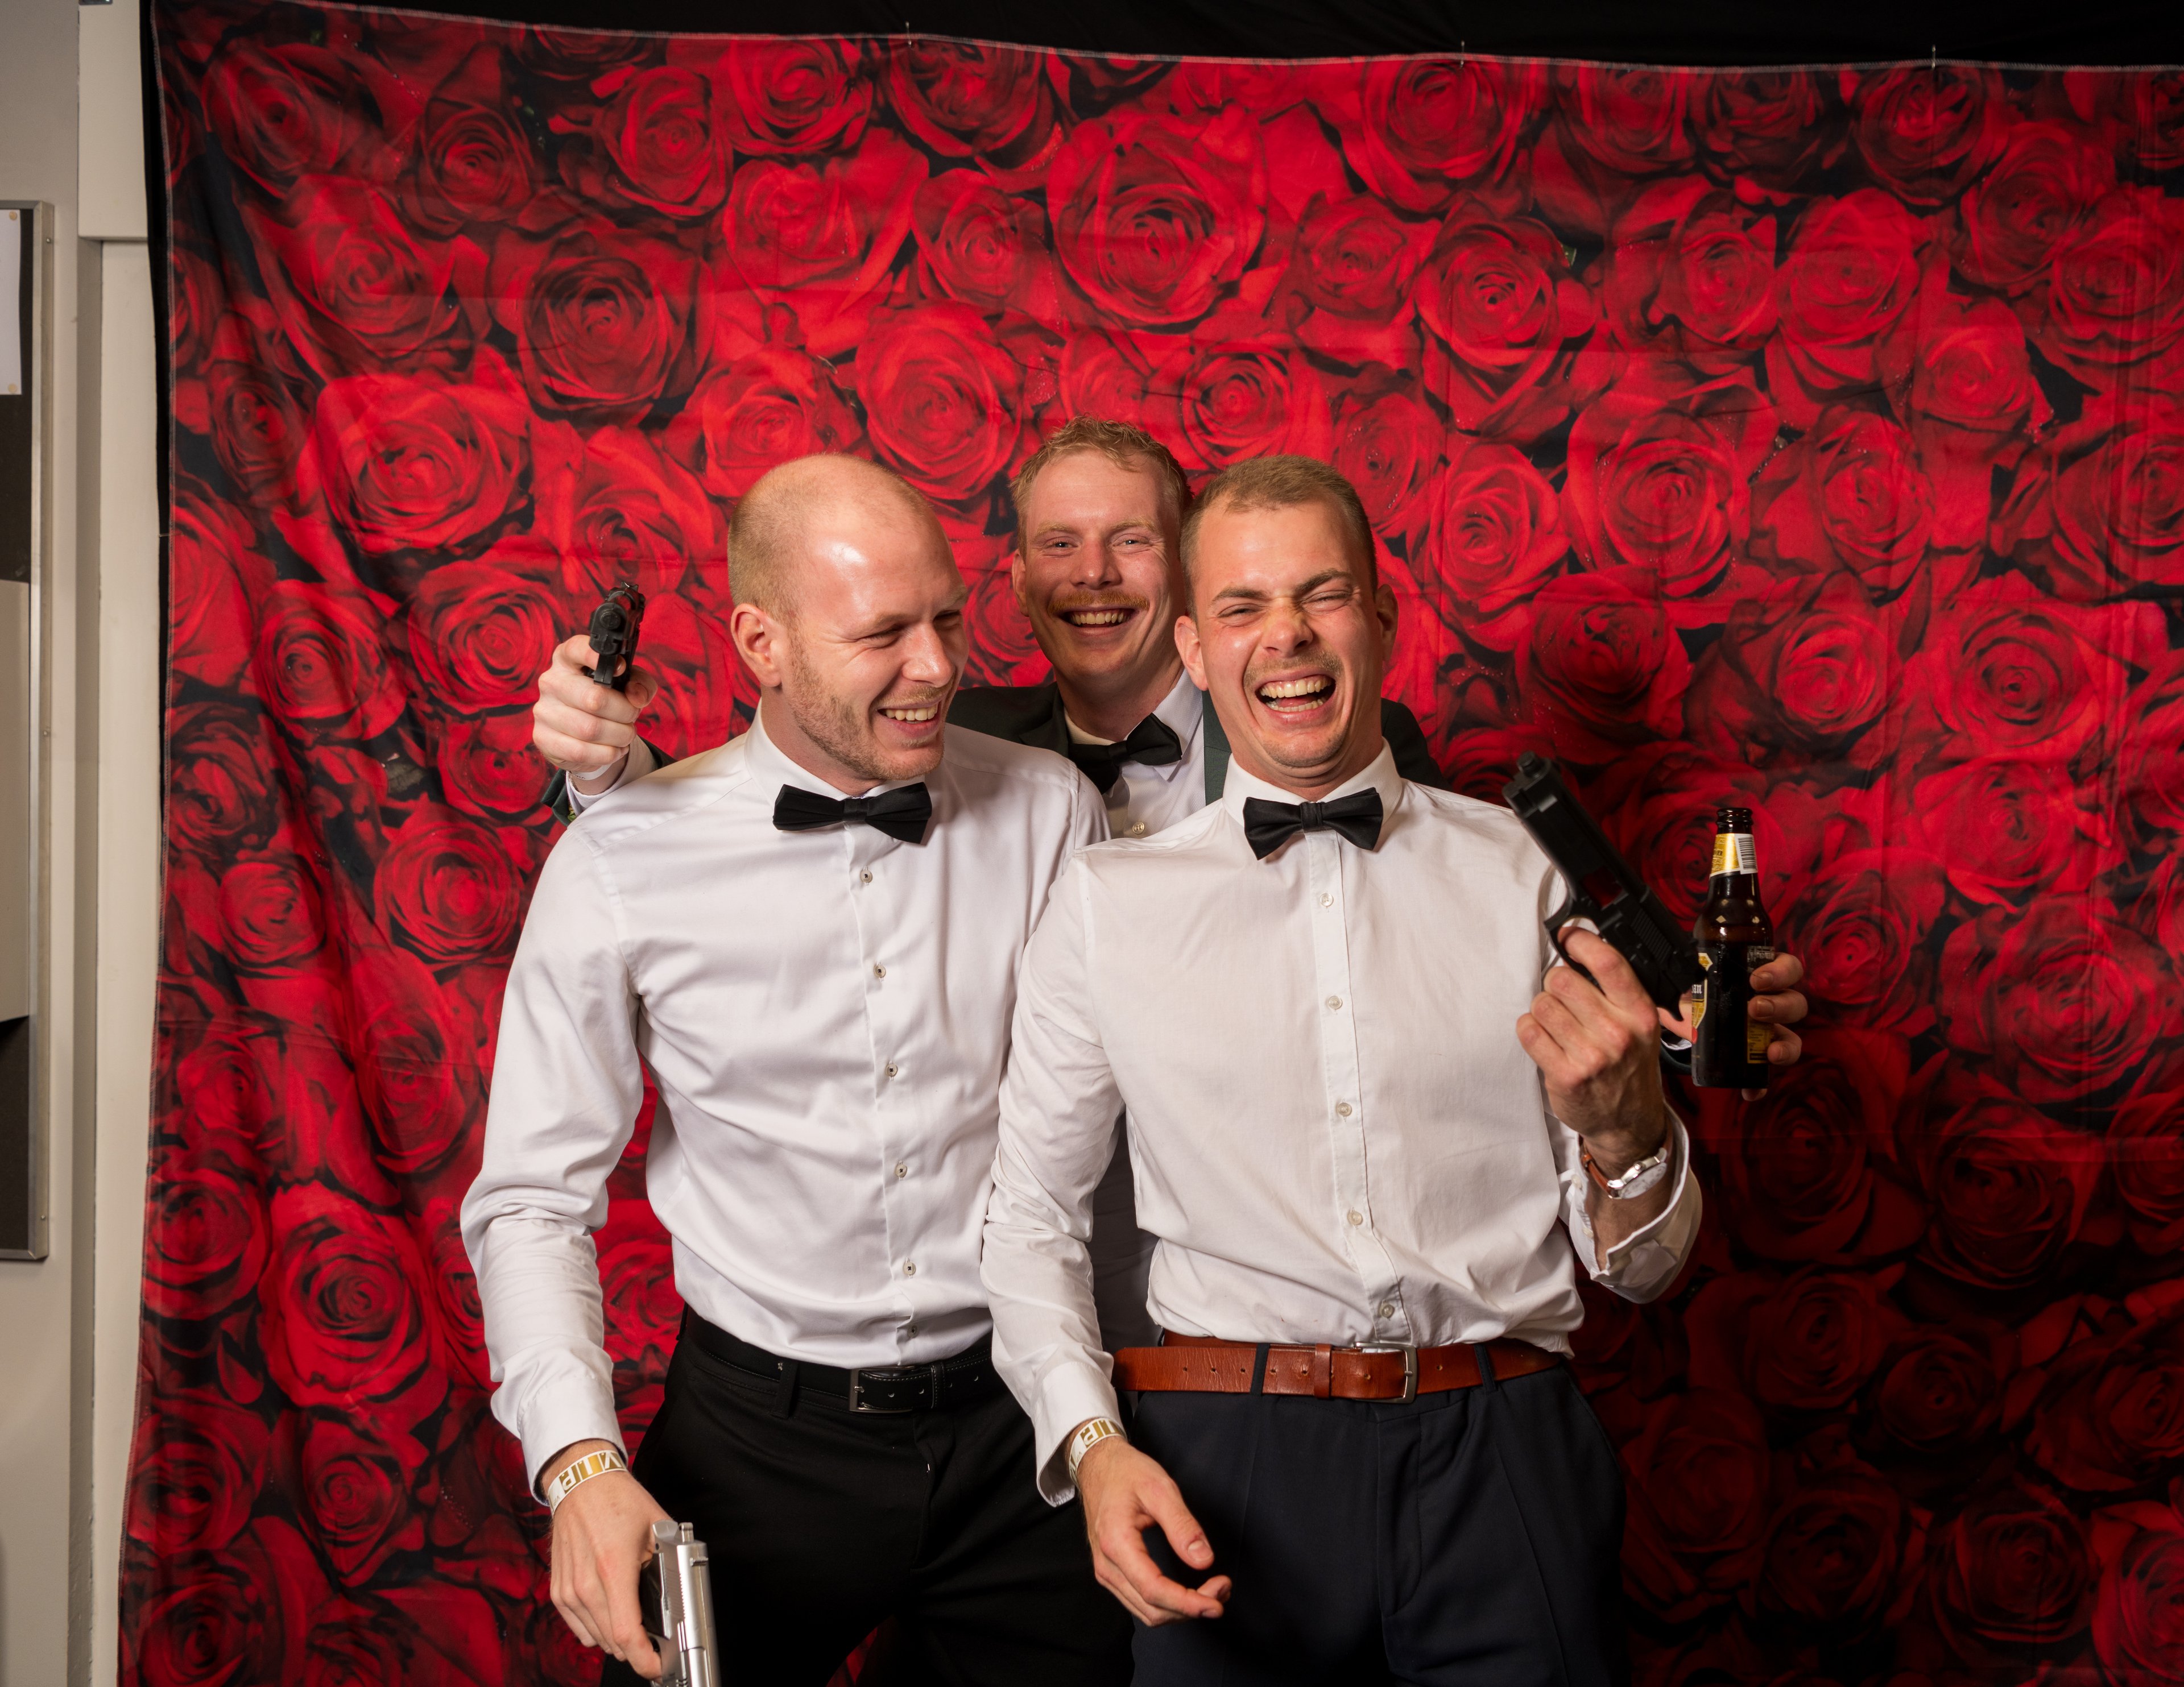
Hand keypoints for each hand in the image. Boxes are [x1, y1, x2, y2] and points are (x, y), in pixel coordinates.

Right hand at [534, 635, 658, 793]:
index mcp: (568, 659)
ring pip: (590, 729)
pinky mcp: (542, 738)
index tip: (620, 667)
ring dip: (619, 735)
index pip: (576, 649)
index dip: (596, 656)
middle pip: (594, 698)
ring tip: (625, 734)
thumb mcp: (628, 685)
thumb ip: (640, 684)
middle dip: (624, 712)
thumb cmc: (607, 701)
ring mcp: (543, 710)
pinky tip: (614, 749)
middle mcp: (551, 681)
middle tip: (631, 716)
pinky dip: (607, 754)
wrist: (583, 736)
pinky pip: (581, 751)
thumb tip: (636, 696)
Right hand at [545, 1439, 672, 1679]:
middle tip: (654, 1642)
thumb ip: (669, 1559)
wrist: (580, 1482)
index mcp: (613, 1568)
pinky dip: (596, 1629)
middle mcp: (586, 1584)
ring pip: (595, 1638)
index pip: (626, 1632)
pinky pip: (579, 1628)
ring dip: (616, 1639)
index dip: (645, 1658)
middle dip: (636, 1649)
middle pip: (612, 1642)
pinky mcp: (558, 1591)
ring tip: (633, 1623)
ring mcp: (569, 1590)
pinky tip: (610, 1613)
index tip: (656, 1666)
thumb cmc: (617, 1499)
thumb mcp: (657, 1525)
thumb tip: (680, 1588)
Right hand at [1075, 1434, 1231, 1625]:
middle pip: (1152, 1609)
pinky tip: (1190, 1593)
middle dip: (1191, 1608)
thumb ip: (1182, 1525)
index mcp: (1117, 1543)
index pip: (1154, 1590)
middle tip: (1222, 1590)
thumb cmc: (1126, 1472)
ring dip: (1182, 1610)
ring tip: (1213, 1592)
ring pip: (1146, 1612)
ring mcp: (1107, 1572)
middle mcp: (1107, 1565)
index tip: (1216, 1604)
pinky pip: (1140, 1602)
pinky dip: (1168, 1605)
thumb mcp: (1160, 1487)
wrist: (1098, 1465)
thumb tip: (1204, 1560)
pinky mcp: (1112, 1573)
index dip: (1188, 1604)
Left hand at [1518, 927, 1666, 1157]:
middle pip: (1561, 980)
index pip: (1608, 962)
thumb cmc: (1630, 1068)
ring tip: (1557, 1025)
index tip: (1568, 938)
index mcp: (1641, 1014)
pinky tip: (1544, 1040)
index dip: (1580, 941)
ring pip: (1541, 1004)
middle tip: (1563, 999)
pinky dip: (1530, 1030)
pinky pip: (1528, 1031)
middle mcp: (1619, 1033)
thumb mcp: (1641, 1027)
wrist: (1629, 1122)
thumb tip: (1580, 950)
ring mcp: (1591, 1056)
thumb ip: (1618, 992)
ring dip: (1542, 1009)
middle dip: (1554, 984)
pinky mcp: (1565, 1075)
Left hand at [1659, 950, 1809, 1099]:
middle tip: (1754, 1009)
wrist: (1676, 1015)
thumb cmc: (1691, 987)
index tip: (1757, 979)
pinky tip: (1750, 1091)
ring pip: (1792, 1037)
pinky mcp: (1754, 1058)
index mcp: (1760, 975)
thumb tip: (1665, 965)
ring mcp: (1766, 1031)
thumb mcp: (1688, 975)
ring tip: (1769, 1051)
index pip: (1788, 968)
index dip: (1781, 972)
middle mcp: (1770, 1002)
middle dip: (1780, 1007)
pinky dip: (1760, 1084)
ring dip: (1785, 1045)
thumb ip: (1682, 968)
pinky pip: (1765, 1074)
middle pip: (1795, 1003)